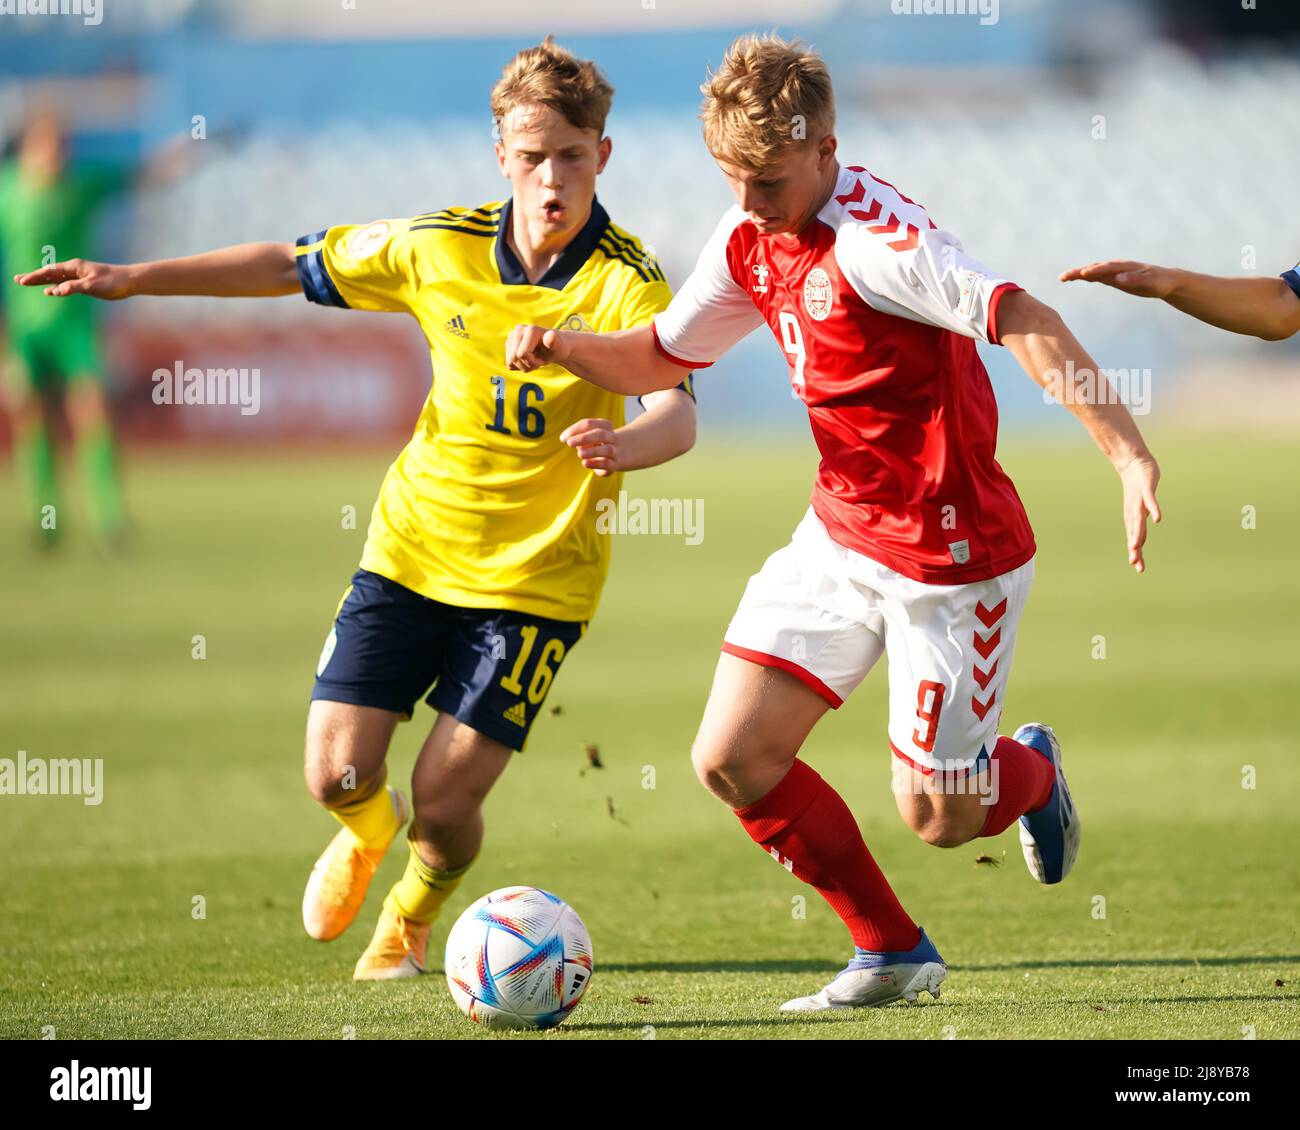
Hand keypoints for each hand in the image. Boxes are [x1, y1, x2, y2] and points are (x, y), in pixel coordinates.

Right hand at [13, 259, 133, 299]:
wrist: (131, 281)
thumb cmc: (113, 282)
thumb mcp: (92, 286)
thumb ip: (73, 288)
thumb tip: (55, 291)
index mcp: (74, 267)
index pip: (49, 272)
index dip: (35, 277)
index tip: (21, 281)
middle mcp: (75, 269)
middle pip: (49, 273)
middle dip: (33, 276)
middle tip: (17, 280)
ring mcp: (80, 275)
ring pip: (56, 278)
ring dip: (42, 281)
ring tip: (27, 283)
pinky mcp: (86, 282)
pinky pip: (66, 284)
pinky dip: (56, 287)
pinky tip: (50, 291)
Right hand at [506, 324, 571, 371]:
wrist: (555, 348)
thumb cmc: (558, 348)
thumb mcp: (558, 347)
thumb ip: (554, 342)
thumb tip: (550, 335)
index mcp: (530, 330)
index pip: (522, 354)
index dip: (533, 362)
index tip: (543, 360)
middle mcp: (518, 330)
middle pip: (514, 358)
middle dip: (527, 365)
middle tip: (538, 362)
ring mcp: (512, 336)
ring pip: (510, 361)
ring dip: (523, 366)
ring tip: (534, 361)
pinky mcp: (509, 343)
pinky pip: (509, 363)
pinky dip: (519, 366)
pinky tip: (528, 360)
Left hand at [561, 417, 619, 476]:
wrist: (615, 456)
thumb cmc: (596, 444)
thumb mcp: (587, 437)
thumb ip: (578, 437)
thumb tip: (567, 439)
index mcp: (605, 426)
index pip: (590, 424)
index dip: (575, 430)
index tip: (562, 438)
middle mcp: (612, 438)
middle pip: (601, 434)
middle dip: (584, 438)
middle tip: (569, 443)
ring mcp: (615, 451)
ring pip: (607, 449)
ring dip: (592, 451)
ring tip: (579, 454)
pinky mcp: (614, 465)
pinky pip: (607, 463)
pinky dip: (595, 463)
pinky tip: (585, 463)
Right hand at [1059, 260, 1178, 298]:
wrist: (1166, 280)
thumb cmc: (1161, 282)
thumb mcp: (1151, 283)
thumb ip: (1136, 279)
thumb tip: (1119, 278)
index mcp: (1126, 267)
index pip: (1108, 268)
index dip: (1095, 271)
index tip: (1082, 274)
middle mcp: (1118, 267)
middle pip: (1096, 268)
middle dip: (1079, 272)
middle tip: (1063, 277)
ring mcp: (1115, 272)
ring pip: (1094, 271)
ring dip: (1078, 274)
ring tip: (1063, 278)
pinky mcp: (1114, 278)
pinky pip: (1097, 276)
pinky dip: (1086, 276)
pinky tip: (1077, 278)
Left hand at [1115, 451, 1161, 572]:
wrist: (1132, 463)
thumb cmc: (1136, 487)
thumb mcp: (1138, 507)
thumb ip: (1139, 521)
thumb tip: (1138, 537)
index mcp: (1133, 516)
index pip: (1134, 537)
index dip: (1136, 551)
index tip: (1137, 567)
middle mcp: (1134, 510)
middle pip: (1134, 532)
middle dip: (1134, 547)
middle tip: (1134, 563)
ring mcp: (1139, 499)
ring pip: (1138, 519)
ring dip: (1138, 533)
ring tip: (1137, 547)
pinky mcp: (1145, 488)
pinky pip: (1150, 500)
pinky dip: (1153, 509)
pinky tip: (1158, 519)